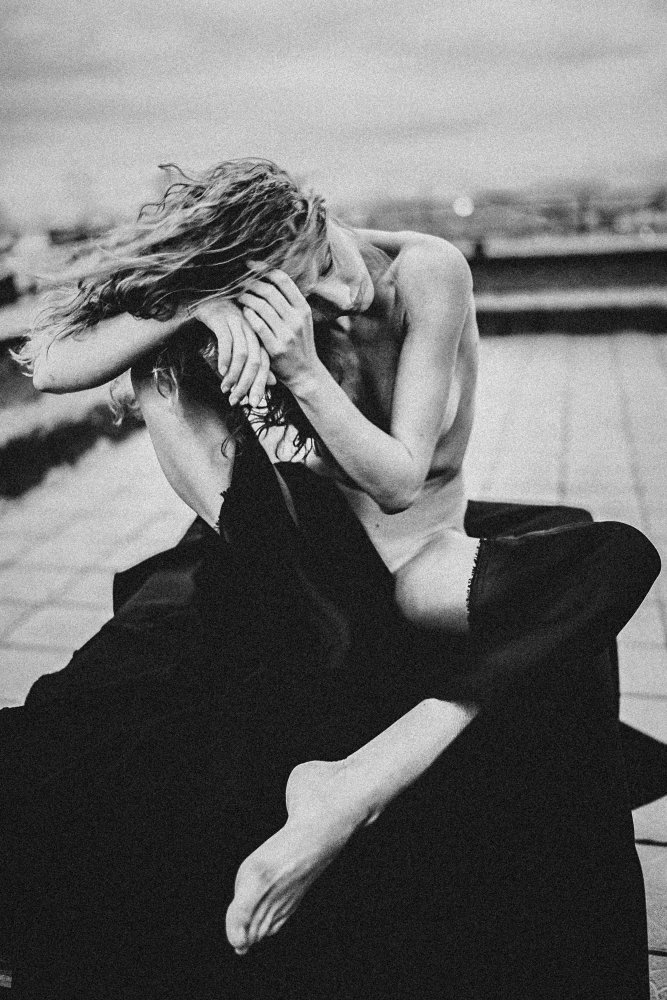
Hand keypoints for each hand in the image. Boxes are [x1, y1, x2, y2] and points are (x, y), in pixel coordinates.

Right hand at [193, 298, 275, 406]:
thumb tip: (274, 383)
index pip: (265, 364)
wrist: (203, 301)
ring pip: (242, 353)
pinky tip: (221, 370)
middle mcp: (251, 330)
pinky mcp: (222, 318)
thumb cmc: (223, 326)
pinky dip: (225, 357)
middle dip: (247, 385)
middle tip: (237, 401)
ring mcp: (237, 323)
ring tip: (226, 389)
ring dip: (234, 375)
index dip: (260, 385)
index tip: (253, 404)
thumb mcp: (241, 344)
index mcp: (258, 336)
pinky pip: (227, 341)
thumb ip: (257, 362)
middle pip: (256, 361)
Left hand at [237, 270, 322, 388]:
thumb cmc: (300, 343)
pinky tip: (244, 312)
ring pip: (261, 307)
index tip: (251, 264)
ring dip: (246, 298)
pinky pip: (257, 325)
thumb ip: (290, 302)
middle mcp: (296, 319)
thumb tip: (271, 278)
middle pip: (269, 291)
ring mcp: (286, 334)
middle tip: (241, 282)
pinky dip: (248, 315)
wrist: (306, 373)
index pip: (283, 280)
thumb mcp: (302, 320)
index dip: (265, 269)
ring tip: (240, 297)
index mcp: (304, 309)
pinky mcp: (275, 347)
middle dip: (251, 283)